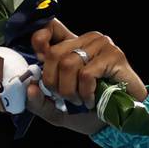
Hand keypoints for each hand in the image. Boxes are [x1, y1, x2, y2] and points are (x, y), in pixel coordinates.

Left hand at [27, 17, 146, 135]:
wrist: (119, 119)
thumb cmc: (88, 112)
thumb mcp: (55, 110)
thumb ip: (38, 102)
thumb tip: (29, 87)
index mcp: (70, 47)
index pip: (51, 28)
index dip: (40, 38)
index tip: (39, 57)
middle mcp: (86, 40)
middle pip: (53, 54)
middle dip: (53, 83)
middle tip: (66, 97)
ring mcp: (101, 45)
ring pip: (68, 63)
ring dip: (69, 90)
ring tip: (80, 100)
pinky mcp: (114, 55)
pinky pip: (86, 73)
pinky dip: (84, 92)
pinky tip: (91, 100)